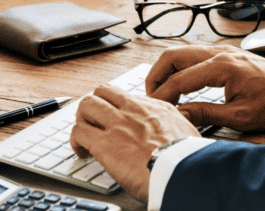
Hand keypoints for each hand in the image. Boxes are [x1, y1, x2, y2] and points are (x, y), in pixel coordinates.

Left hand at [69, 84, 199, 202]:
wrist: (183, 171)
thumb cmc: (188, 159)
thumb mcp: (189, 132)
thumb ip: (178, 125)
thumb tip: (181, 126)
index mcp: (155, 108)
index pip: (125, 96)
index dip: (115, 107)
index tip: (115, 119)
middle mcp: (134, 110)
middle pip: (102, 92)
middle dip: (94, 106)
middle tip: (94, 124)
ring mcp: (118, 124)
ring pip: (86, 105)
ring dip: (82, 120)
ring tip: (84, 137)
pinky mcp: (105, 143)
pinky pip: (78, 132)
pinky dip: (75, 142)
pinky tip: (82, 153)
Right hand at [147, 45, 264, 131]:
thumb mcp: (241, 117)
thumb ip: (206, 114)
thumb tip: (179, 115)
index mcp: (221, 67)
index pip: (179, 79)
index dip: (162, 96)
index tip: (154, 110)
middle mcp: (219, 53)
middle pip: (172, 56)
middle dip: (156, 76)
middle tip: (151, 97)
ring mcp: (223, 51)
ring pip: (181, 52)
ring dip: (167, 70)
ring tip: (162, 93)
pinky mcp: (226, 54)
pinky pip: (194, 55)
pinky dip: (181, 68)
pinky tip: (181, 86)